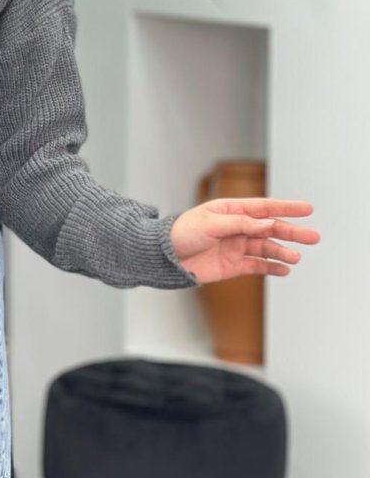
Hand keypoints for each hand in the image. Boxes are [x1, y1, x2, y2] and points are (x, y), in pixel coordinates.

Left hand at [170, 199, 320, 283]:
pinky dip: (271, 267)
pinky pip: (257, 265)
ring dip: (282, 252)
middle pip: (270, 229)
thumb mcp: (210, 224)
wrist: (164, 257)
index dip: (286, 207)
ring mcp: (237, 246)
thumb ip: (240, 224)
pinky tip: (284, 269)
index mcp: (231, 210)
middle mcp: (237, 228)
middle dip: (292, 232)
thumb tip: (267, 223)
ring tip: (296, 257)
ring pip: (266, 248)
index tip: (307, 208)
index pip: (264, 208)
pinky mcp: (233, 265)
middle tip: (313, 236)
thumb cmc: (182, 233)